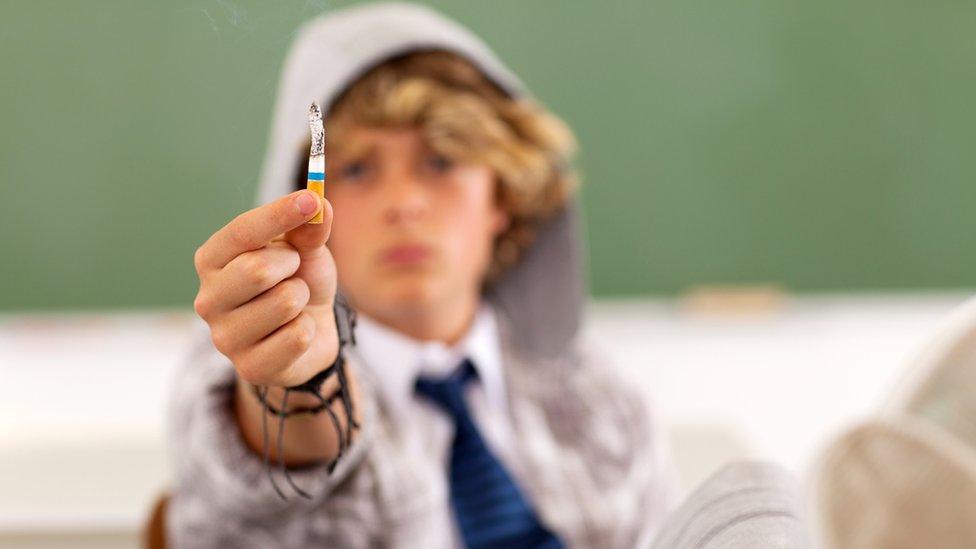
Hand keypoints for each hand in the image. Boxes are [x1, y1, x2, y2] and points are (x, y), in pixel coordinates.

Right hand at [193, 190, 338, 387]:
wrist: (309, 333)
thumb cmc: (297, 280)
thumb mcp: (305, 249)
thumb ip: (309, 227)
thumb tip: (321, 203)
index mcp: (212, 259)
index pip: (242, 232)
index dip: (279, 214)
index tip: (311, 200)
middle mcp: (208, 299)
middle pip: (257, 269)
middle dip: (292, 267)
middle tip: (293, 273)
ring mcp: (224, 337)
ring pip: (285, 302)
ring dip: (303, 299)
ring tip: (294, 305)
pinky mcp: (249, 368)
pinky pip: (298, 337)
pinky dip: (308, 330)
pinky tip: (295, 333)